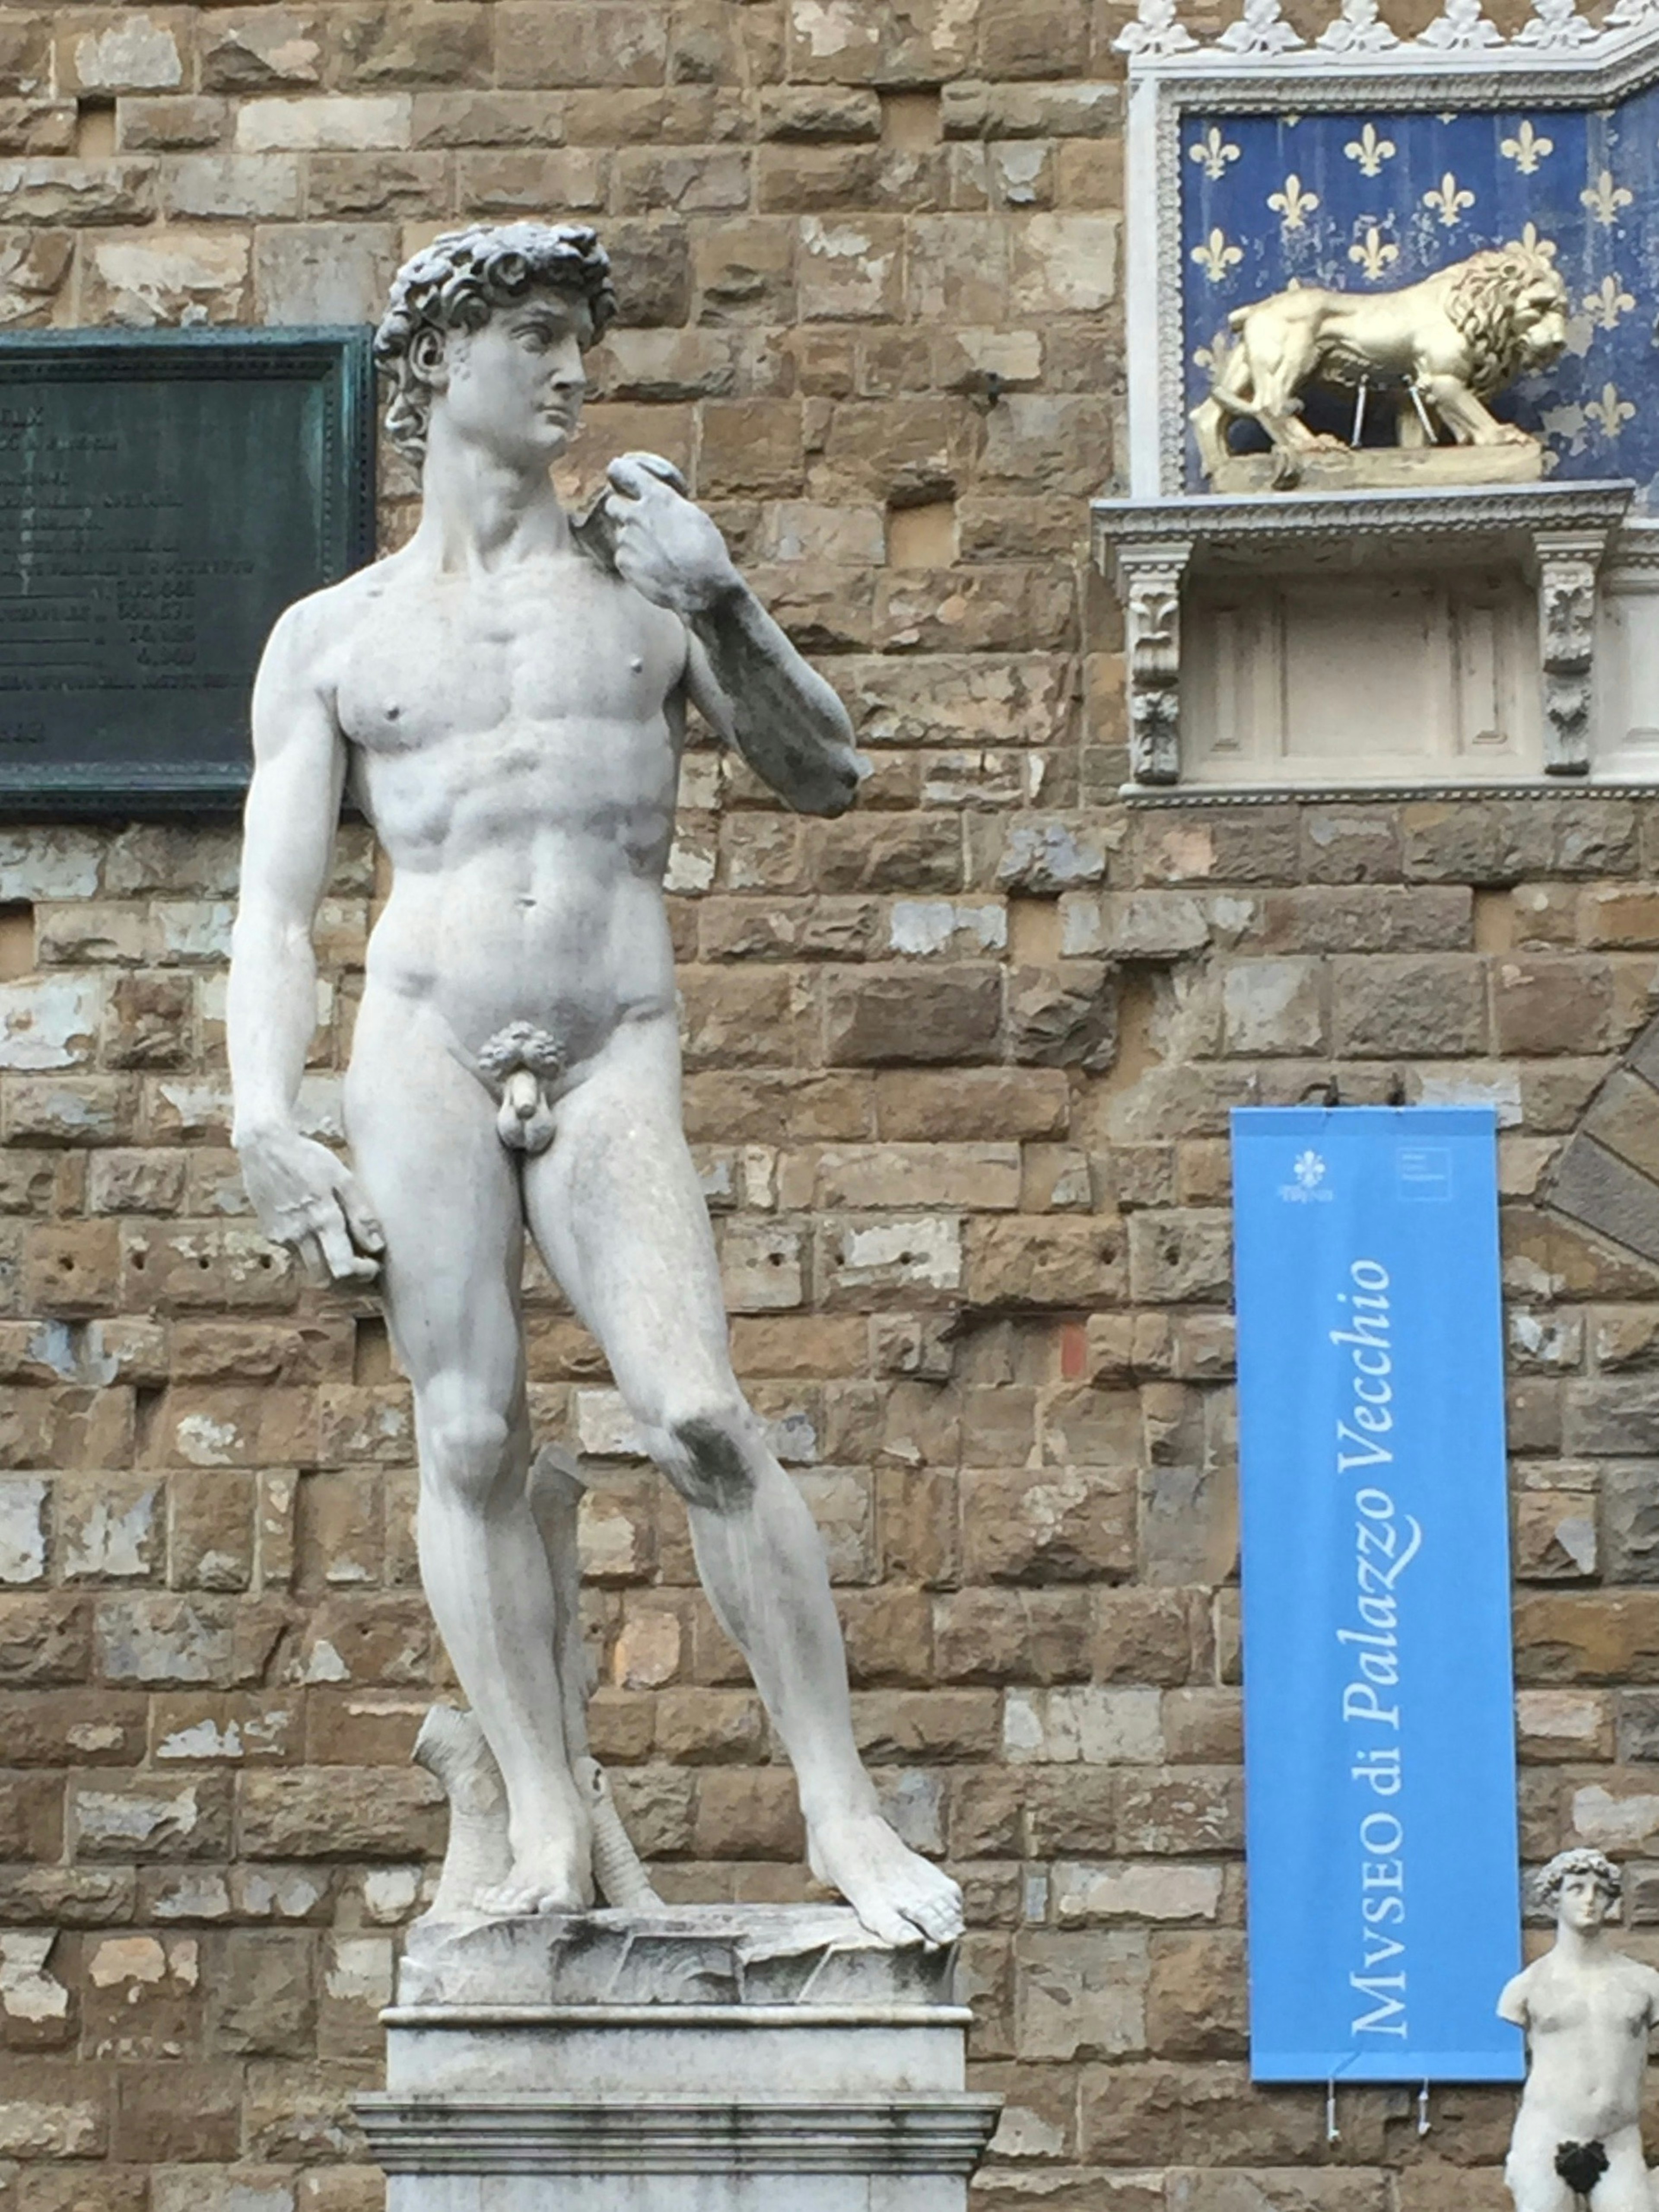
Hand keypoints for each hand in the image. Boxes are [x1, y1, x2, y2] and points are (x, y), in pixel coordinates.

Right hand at [235, 1124, 383, 1284]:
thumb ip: (360, 1214)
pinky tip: (319, 1232)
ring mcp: (281, 1237)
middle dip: (345, 1280)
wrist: (264, 1147)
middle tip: (361, 1265)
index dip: (361, 1274)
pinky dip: (311, 1252)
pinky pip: (295, 1254)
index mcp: (322, 1220)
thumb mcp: (343, 1179)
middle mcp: (299, 1235)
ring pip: (308, 1269)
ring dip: (328, 1268)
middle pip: (324, 1279)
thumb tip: (377, 1246)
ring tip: (343, 1248)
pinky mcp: (270, 1234)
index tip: (373, 1265)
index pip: (342, 1269)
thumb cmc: (308, 1158)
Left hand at [604, 453, 741, 617]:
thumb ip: (669, 505)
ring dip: (632, 538)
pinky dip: (634, 560)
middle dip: (622, 509)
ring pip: (620, 532)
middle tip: (638, 520)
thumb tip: (659, 503)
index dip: (620, 473)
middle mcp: (637, 515)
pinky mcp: (623, 563)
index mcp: (657, 497)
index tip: (620, 477)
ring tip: (655, 551)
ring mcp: (627, 540)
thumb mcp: (694, 516)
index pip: (622, 471)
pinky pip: (622, 556)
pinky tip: (653, 567)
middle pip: (612, 503)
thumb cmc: (706, 551)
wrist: (702, 588)